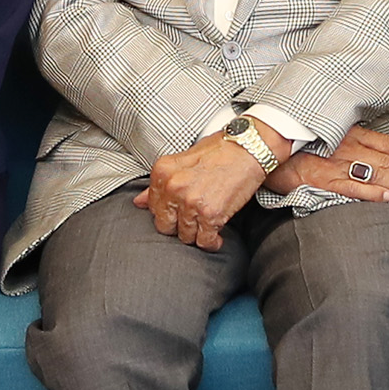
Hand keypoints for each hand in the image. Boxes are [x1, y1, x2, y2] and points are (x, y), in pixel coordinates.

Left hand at [136, 126, 277, 249]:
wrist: (249, 147)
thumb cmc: (219, 150)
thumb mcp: (184, 161)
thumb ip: (160, 184)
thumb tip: (139, 202)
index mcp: (162, 172)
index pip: (153, 208)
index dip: (168, 213)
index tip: (180, 211)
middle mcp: (173, 187)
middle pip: (165, 226)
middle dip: (179, 227)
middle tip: (193, 220)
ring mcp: (191, 202)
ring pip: (185, 236)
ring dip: (197, 234)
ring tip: (207, 225)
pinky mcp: (211, 214)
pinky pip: (205, 241)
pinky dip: (212, 242)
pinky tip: (217, 235)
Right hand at [266, 124, 388, 202]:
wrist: (261, 145)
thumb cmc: (293, 141)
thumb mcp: (324, 134)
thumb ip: (346, 142)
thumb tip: (368, 155)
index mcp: (348, 132)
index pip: (387, 143)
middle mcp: (346, 144)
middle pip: (387, 160)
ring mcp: (333, 161)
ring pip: (374, 172)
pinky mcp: (319, 178)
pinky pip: (350, 186)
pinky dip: (370, 192)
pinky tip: (386, 198)